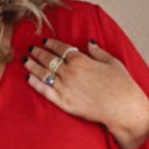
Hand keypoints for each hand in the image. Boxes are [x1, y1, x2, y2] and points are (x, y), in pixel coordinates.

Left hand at [24, 38, 148, 148]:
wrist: (122, 107)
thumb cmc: (121, 85)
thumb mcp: (112, 62)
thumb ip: (98, 51)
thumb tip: (89, 43)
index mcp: (81, 60)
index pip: (61, 49)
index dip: (51, 43)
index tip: (44, 41)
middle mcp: (70, 72)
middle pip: (49, 59)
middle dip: (38, 53)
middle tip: (31, 48)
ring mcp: (65, 87)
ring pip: (44, 74)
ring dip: (33, 66)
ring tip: (25, 60)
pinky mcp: (64, 102)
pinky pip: (45, 91)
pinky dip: (35, 83)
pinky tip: (28, 78)